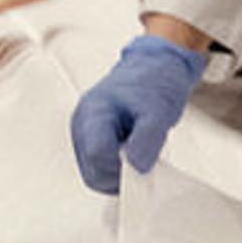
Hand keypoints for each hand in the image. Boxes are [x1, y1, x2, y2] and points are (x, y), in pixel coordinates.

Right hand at [67, 32, 205, 190]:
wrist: (154, 66)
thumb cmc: (153, 80)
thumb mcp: (158, 110)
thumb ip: (147, 139)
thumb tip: (137, 167)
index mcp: (93, 113)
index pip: (97, 156)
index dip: (121, 167)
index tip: (142, 163)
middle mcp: (82, 125)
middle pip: (93, 173)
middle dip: (121, 176)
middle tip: (143, 161)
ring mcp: (85, 135)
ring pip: (96, 175)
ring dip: (121, 174)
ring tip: (140, 152)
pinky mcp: (93, 141)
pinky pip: (102, 168)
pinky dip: (120, 169)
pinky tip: (134, 153)